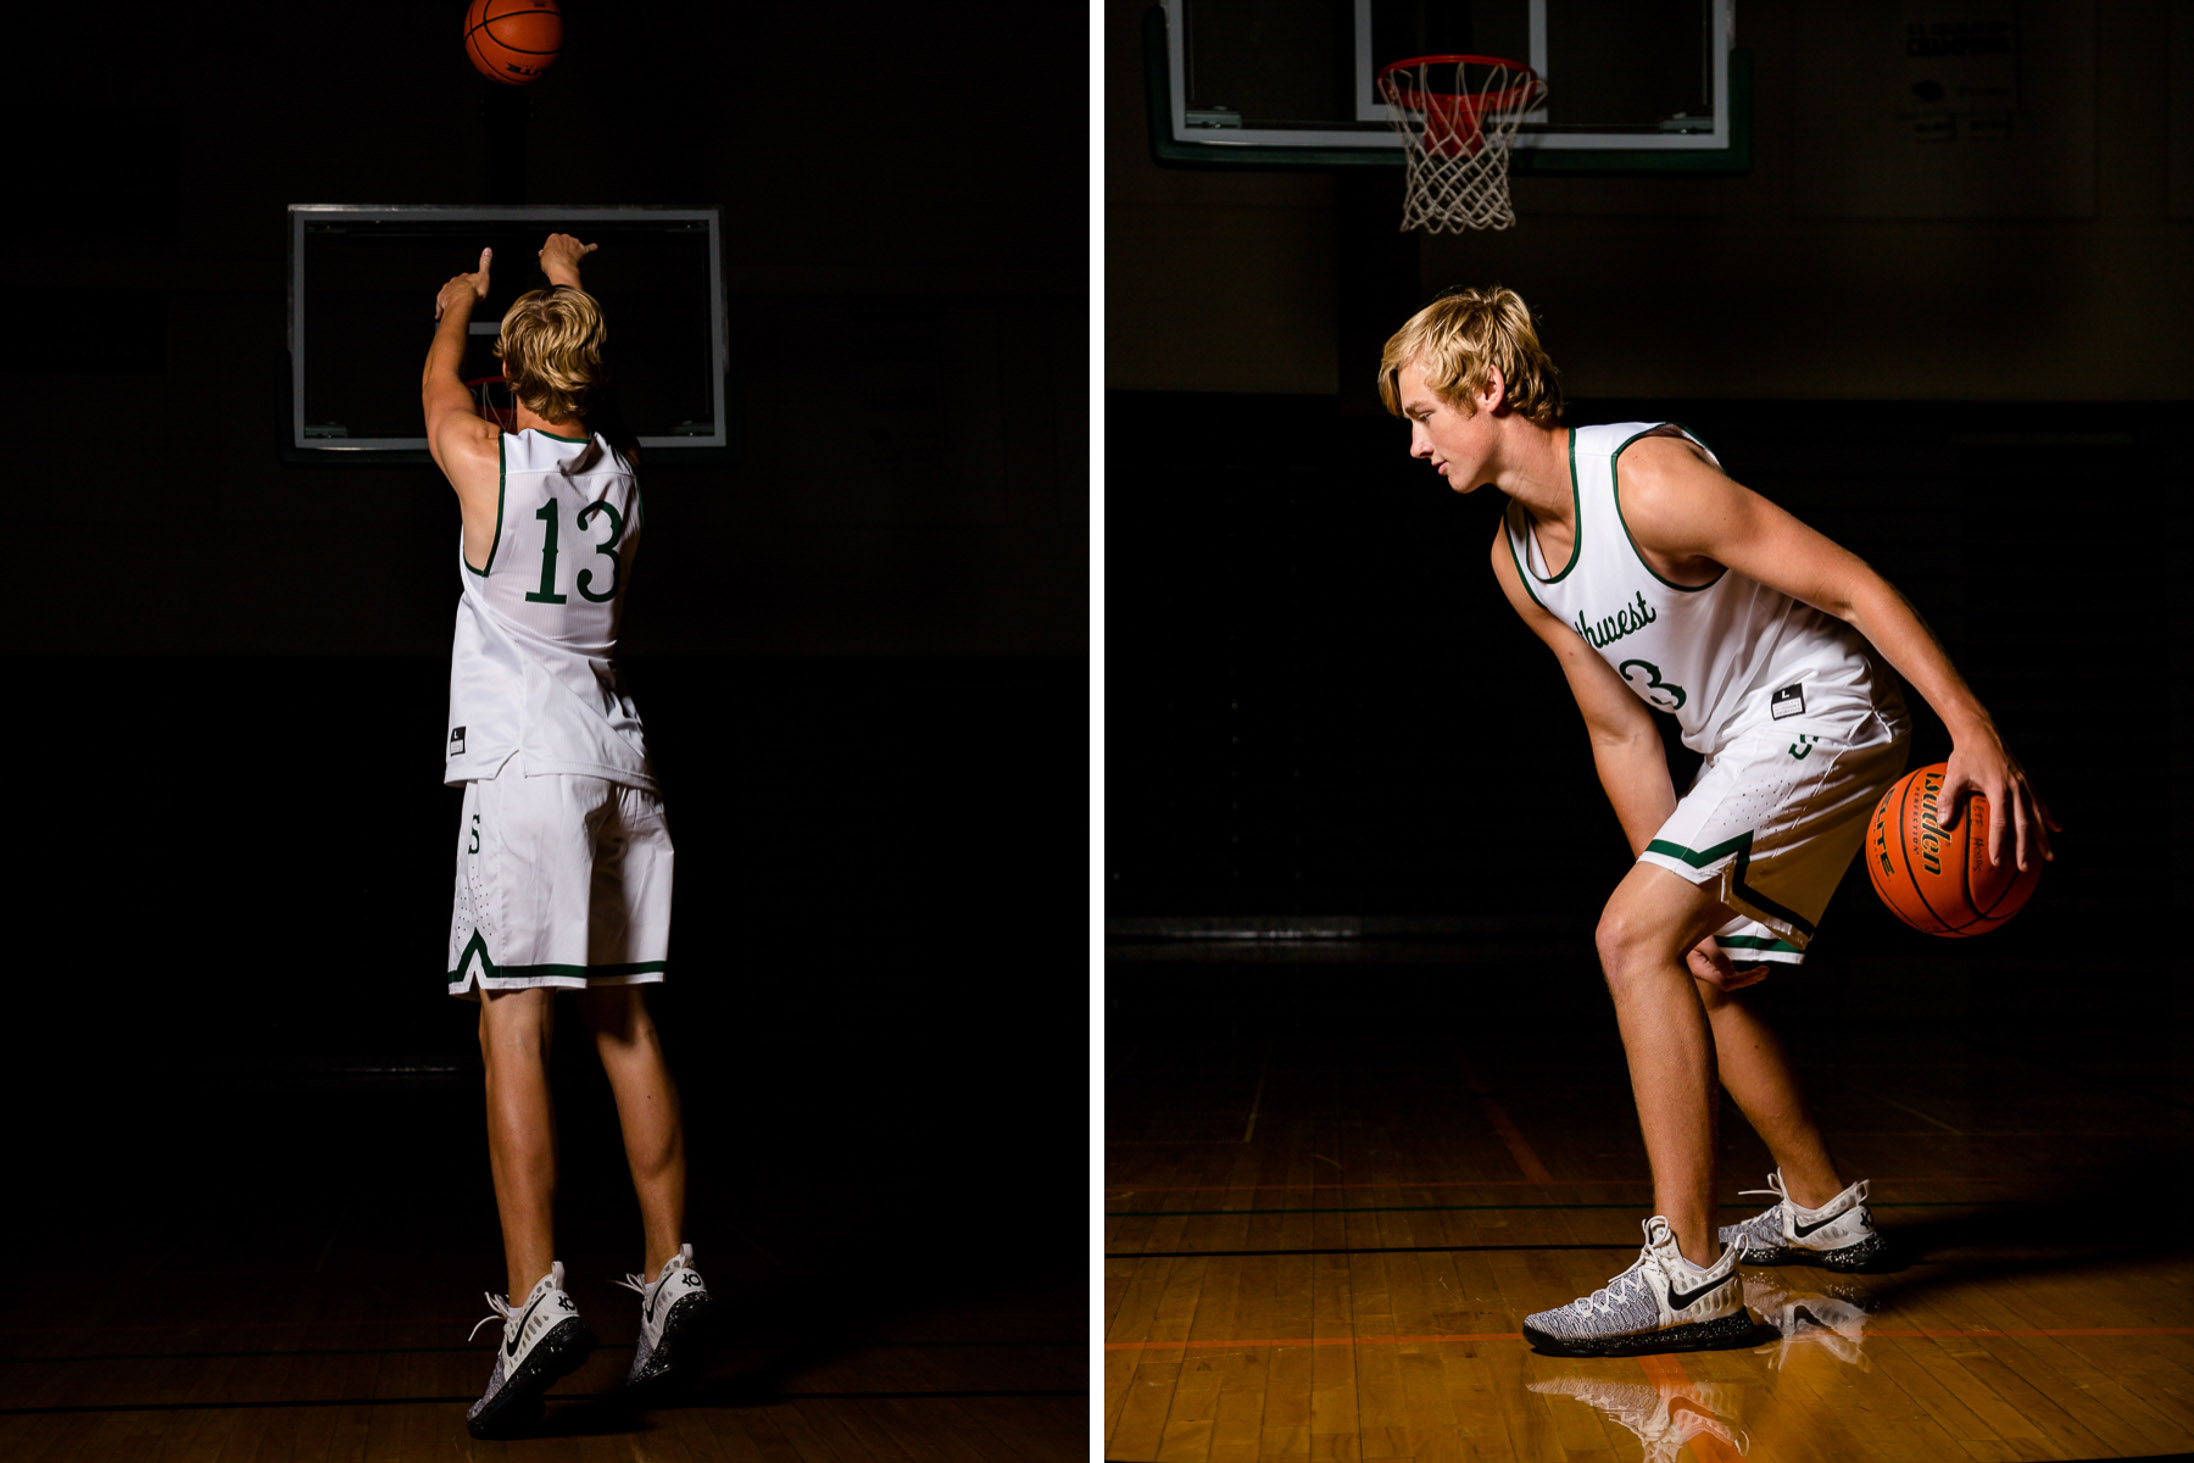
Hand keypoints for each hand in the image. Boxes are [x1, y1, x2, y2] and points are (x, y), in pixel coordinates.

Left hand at [435, 248, 491, 319]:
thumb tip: (488, 249)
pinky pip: (440, 307)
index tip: (473, 287)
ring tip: (454, 306)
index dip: (470, 282)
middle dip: (459, 290)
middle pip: (455, 286)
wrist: (462, 302)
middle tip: (465, 297)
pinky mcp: (441, 302)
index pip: (465, 278)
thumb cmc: (474, 292)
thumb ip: (485, 263)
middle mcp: (452, 283)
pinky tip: (438, 315)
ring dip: (450, 299)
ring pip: (447, 295)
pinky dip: (439, 310)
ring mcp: (446, 292)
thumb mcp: (484, 275)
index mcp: (462, 278)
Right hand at [539, 233, 597, 282]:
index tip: (553, 257)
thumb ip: (544, 254)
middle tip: (562, 260)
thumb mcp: (543, 258)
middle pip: (566, 242)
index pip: (554, 242)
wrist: (561, 268)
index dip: (554, 251)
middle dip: (565, 250)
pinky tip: (594, 246)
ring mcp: (574, 243)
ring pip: (575, 246)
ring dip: (574, 252)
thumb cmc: (551, 264)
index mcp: (554, 237)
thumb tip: (542, 253)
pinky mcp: (582, 250)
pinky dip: (591, 247)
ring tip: (571, 261)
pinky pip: (588, 248)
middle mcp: (565, 237)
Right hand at [1686, 938, 1767, 993]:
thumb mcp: (1704, 941)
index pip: (1725, 982)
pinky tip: (1753, 973)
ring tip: (1764, 972)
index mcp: (1700, 969)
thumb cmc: (1691, 931)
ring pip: (1730, 980)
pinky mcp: (1711, 967)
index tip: (1758, 973)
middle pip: (1729, 984)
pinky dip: (1742, 974)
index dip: (1742, 980)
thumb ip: (1717, 957)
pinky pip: (1728, 975)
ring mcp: (1708, 971)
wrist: (1681, 927)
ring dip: (1748, 977)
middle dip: (1748, 979)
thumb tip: (1731, 974)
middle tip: (1765, 971)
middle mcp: (1704, 973)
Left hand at [1940, 730, 2058, 871]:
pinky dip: (2048, 815)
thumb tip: (1941, 823)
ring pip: (2036, 815)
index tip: (1998, 863)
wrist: (1981, 732)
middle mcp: (2015, 788)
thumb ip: (1946, 799)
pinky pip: (2040, 801)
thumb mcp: (1952, 776)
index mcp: (1997, 789)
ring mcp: (2024, 784)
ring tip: (2048, 857)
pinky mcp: (2027, 780)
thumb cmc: (1964, 755)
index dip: (1999, 844)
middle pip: (2023, 824)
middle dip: (2025, 848)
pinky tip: (2056, 828)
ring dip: (2042, 837)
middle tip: (2024, 868)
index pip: (2000, 823)